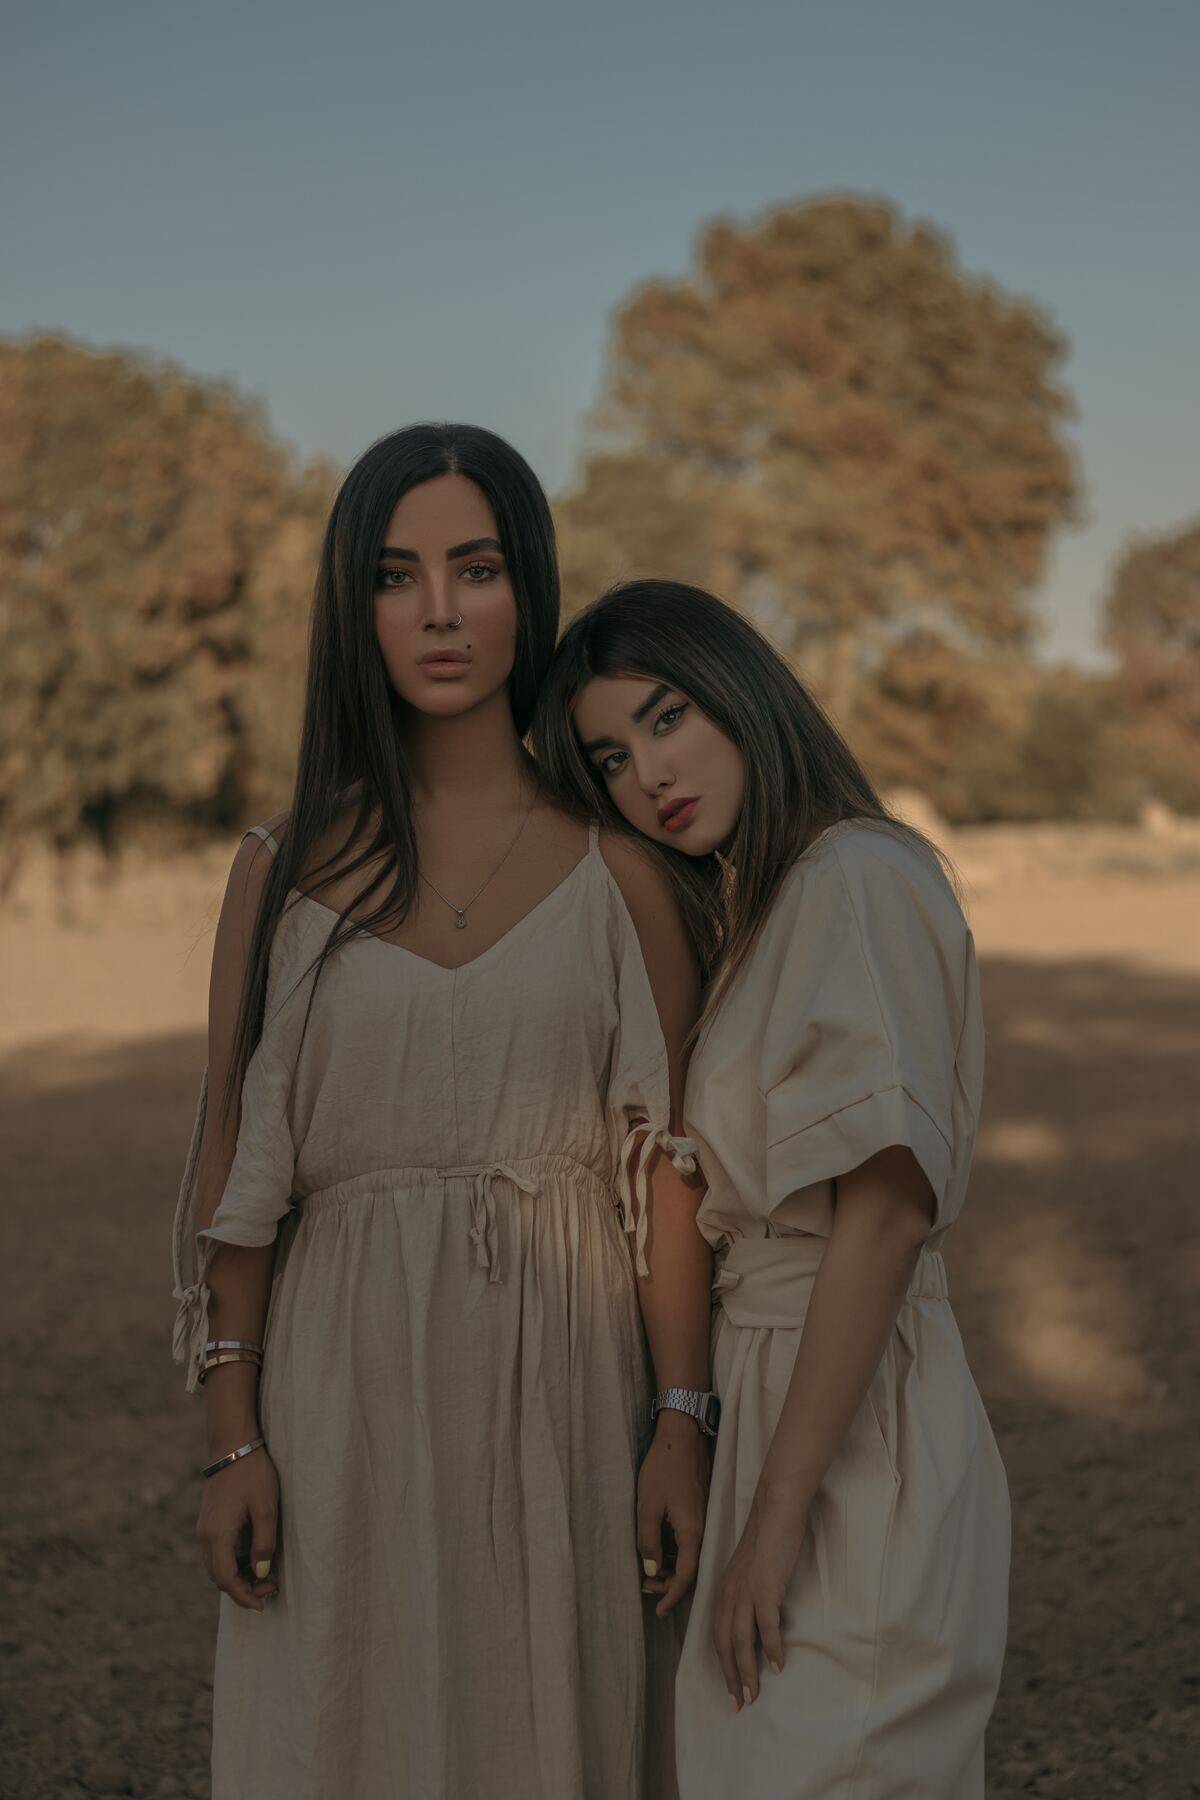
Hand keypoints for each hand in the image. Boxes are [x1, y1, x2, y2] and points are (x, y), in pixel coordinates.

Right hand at [196, 1445, 279, 1611]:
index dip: (244, 1597)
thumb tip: (261, 1572)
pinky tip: (254, 1557)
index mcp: (217, 1535)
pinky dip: (234, 1563)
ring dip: (239, 1577)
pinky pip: (218, 1552)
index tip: (263, 1604)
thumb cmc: (253, 1473)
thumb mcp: (266, 1508)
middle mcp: (205, 1535)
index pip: (226, 1580)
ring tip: (266, 1576)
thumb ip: (264, 1543)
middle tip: (272, 1588)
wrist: (233, 1444)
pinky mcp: (210, 1521)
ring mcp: (205, 1528)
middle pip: (219, 1577)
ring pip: (217, 1566)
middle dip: (244, 1589)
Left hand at [636, 1415, 709, 1615]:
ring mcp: (702, 1519)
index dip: (672, 1596)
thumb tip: (651, 1570)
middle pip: (689, 1569)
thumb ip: (648, 1541)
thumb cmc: (663, 1468)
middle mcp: (702, 1530)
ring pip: (689, 1556)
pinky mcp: (698, 1510)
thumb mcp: (647, 1506)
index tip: (659, 1610)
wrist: (681, 1436)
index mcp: (692, 1532)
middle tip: (646, 1587)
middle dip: (668, 1584)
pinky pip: (689, 1542)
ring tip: (649, 1573)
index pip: (686, 1576)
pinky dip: (675, 1553)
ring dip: (670, 1568)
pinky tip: (659, 1550)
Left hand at [713, 1483, 807, 1708]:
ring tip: (754, 1696)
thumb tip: (757, 1618)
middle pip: (725, 1643)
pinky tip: (777, 1666)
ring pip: (741, 1640)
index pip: (718, 1635)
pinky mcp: (765, 1586)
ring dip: (747, 1671)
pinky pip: (766, 1624)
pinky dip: (771, 1648)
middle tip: (739, 1705)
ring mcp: (746, 1590)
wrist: (775, 1508)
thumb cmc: (767, 1537)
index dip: (723, 1664)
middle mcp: (730, 1592)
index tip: (731, 1689)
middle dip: (731, 1677)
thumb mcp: (750, 1568)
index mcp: (724, 1589)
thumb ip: (748, 1592)